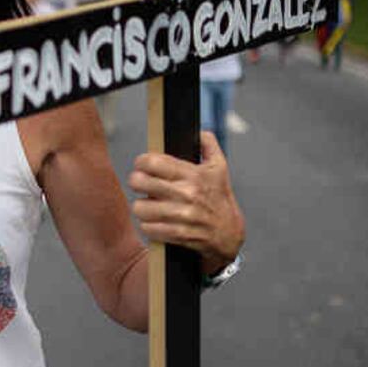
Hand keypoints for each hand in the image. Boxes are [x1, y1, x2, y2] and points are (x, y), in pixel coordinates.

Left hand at [128, 131, 245, 275]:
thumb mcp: (219, 169)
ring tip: (148, 204)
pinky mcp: (179, 234)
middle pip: (140, 182)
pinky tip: (155, 221)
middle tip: (141, 184)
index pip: (152, 162)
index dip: (141, 162)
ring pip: (140, 207)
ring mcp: (182, 215)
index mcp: (193, 174)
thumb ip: (209, 146)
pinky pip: (148, 228)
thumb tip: (200, 132)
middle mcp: (187, 194)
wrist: (230, 234)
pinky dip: (148, 225)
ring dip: (141, 206)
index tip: (142, 165)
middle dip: (136, 182)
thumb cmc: (220, 199)